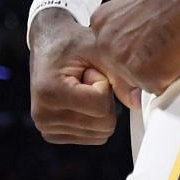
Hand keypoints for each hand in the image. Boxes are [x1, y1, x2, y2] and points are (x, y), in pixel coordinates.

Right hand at [28, 9, 122, 145]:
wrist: (47, 43)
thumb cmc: (71, 42)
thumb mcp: (97, 49)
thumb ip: (119, 74)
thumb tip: (136, 102)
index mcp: (51, 93)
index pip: (102, 108)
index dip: (105, 86)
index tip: (90, 70)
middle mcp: (43, 116)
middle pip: (103, 125)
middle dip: (104, 99)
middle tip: (86, 78)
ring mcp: (46, 128)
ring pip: (100, 134)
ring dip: (98, 109)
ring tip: (82, 87)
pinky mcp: (51, 135)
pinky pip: (91, 137)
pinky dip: (92, 118)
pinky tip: (79, 99)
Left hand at [89, 0, 179, 104]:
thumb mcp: (133, 5)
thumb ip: (123, 31)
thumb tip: (127, 53)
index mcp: (100, 24)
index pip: (106, 55)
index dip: (128, 54)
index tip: (142, 46)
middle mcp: (106, 44)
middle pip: (118, 72)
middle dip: (139, 66)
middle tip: (160, 47)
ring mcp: (123, 61)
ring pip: (137, 83)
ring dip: (154, 72)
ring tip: (169, 47)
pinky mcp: (145, 76)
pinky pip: (156, 89)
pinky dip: (168, 78)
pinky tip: (175, 54)